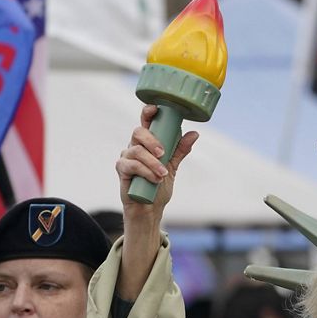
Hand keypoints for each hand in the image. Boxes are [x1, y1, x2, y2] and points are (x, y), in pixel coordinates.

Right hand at [116, 105, 199, 225]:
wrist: (150, 208)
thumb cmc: (158, 186)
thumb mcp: (173, 166)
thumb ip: (180, 150)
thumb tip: (194, 134)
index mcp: (147, 142)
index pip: (145, 122)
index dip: (148, 112)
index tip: (155, 109)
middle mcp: (135, 146)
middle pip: (138, 132)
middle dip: (152, 141)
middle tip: (164, 153)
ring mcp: (127, 157)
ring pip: (136, 150)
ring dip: (152, 162)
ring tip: (163, 174)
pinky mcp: (122, 169)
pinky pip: (131, 165)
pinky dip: (145, 171)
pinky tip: (154, 179)